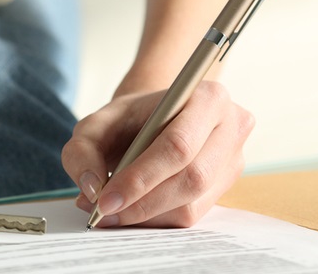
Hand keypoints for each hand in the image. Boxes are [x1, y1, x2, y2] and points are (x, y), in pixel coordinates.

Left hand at [61, 81, 254, 227]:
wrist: (154, 120)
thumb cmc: (128, 119)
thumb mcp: (96, 123)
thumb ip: (82, 151)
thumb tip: (92, 190)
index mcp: (208, 97)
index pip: (178, 145)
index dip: (141, 177)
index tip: (105, 200)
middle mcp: (232, 126)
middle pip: (191, 178)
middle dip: (142, 202)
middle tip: (103, 213)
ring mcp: (234, 159)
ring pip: (193, 203)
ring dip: (147, 216)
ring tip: (110, 213)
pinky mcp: (227, 186)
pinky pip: (193, 215)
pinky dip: (157, 219)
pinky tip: (131, 213)